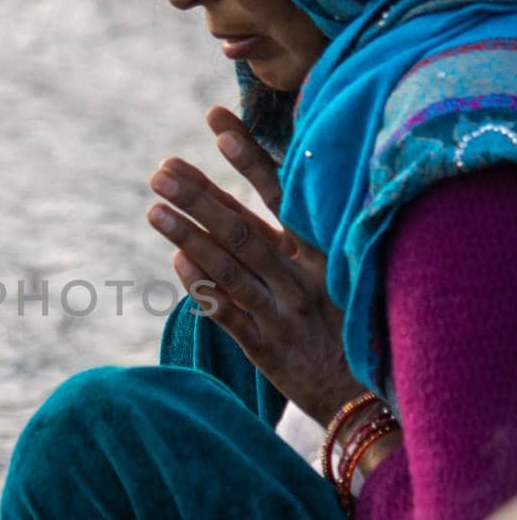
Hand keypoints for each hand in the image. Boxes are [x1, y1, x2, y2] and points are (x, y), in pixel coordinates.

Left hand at [147, 105, 361, 425]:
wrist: (366, 398)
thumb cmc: (349, 324)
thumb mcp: (339, 272)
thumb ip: (302, 232)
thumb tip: (276, 176)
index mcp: (321, 251)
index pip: (281, 192)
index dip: (247, 155)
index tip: (216, 120)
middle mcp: (301, 276)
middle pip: (242, 227)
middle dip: (200, 194)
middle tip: (161, 168)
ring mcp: (281, 311)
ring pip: (229, 266)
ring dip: (189, 235)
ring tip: (154, 207)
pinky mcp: (266, 347)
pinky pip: (228, 312)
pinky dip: (203, 287)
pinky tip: (177, 262)